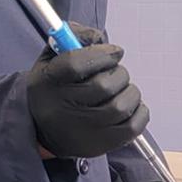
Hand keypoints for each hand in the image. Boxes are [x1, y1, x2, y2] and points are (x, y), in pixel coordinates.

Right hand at [26, 23, 148, 157]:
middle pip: (103, 86)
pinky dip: (139, 112)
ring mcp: (82, 130)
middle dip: (118, 73)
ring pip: (120, 106)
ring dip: (130, 92)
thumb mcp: (53, 56)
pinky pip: (132, 127)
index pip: (76, 64)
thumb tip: (100, 39)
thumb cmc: (55, 86)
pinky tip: (129, 106)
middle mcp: (62, 109)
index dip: (102, 54)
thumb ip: (74, 36)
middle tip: (115, 74)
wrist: (42, 129)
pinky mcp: (99, 145)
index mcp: (48, 82)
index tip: (115, 52)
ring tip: (122, 90)